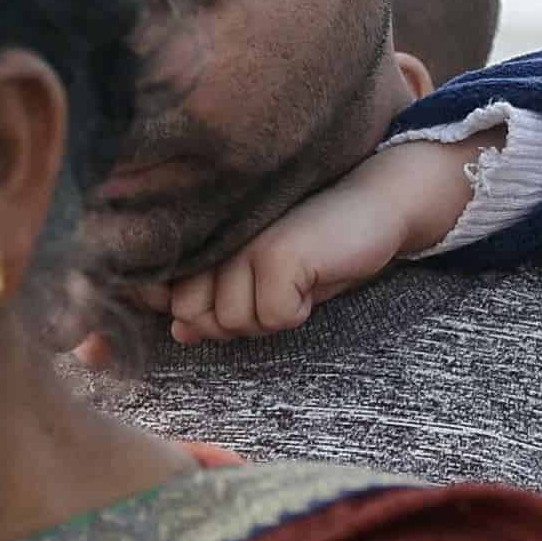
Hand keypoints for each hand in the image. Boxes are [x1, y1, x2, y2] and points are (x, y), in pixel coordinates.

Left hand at [131, 131, 480, 344]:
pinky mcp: (274, 255)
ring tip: (297, 279)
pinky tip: (314, 278)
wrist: (374, 207)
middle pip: (194, 318)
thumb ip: (214, 305)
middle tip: (276, 288)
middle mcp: (210, 236)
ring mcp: (240, 243)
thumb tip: (179, 333)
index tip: (245, 294)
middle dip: (237, 320)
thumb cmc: (313, 248)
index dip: (199, 316)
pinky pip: (273, 317)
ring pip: (232, 322)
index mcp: (199, 240)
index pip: (167, 300)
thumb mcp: (259, 283)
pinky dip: (297, 312)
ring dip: (270, 315)